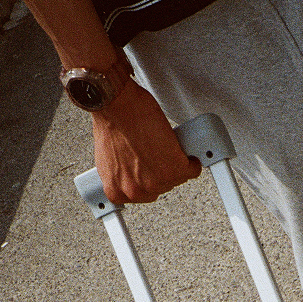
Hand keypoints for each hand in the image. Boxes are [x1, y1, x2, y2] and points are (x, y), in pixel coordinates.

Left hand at [92, 79, 200, 203]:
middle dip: (162, 171)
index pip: (141, 194)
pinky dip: (192, 160)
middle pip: (161, 188)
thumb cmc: (110, 123)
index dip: (148, 178)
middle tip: (159, 154)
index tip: (152, 171)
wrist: (118, 106)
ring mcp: (157, 183)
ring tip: (168, 147)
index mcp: (117, 191)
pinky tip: (186, 150)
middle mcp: (136, 191)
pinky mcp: (175, 169)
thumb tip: (132, 170)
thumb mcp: (110, 157)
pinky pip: (192, 170)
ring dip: (177, 163)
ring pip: (177, 178)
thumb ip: (122, 171)